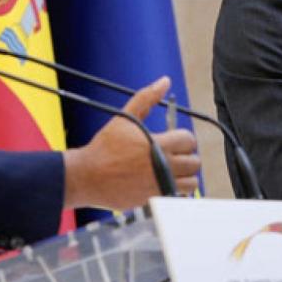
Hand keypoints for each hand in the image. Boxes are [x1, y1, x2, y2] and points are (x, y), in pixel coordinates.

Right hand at [63, 76, 200, 210]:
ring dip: (185, 176)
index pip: (189, 140)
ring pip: (191, 183)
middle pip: (194, 163)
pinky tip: (160, 181)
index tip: (173, 140)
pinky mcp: (153, 200)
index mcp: (159, 145)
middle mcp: (163, 167)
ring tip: (172, 170)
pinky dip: (173, 189)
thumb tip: (164, 81)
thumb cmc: (104, 146)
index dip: (183, 138)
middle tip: (174, 155)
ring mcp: (159, 186)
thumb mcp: (125, 118)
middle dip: (186, 156)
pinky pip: (176, 196)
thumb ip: (146, 98)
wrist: (86, 176)